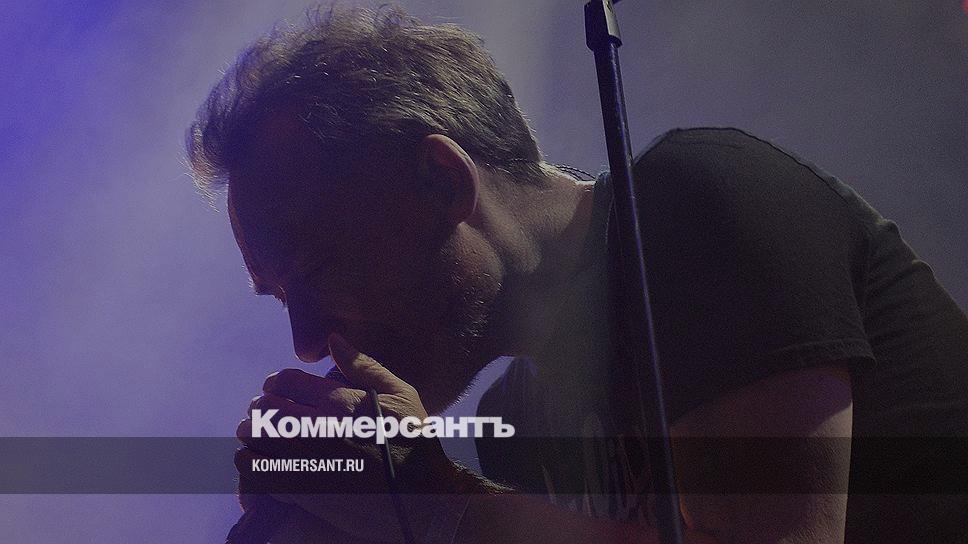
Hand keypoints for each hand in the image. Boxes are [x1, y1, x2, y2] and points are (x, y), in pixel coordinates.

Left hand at [235, 333, 459, 540]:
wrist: (421, 496)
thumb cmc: (414, 442)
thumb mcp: (401, 394)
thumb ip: (364, 366)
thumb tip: (333, 339)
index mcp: (338, 402)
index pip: (285, 381)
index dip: (274, 382)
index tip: (274, 388)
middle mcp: (317, 429)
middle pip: (265, 408)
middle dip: (260, 407)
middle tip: (262, 412)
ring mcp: (306, 462)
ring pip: (256, 439)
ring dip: (252, 435)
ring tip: (256, 437)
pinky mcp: (300, 492)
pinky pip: (257, 473)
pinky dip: (250, 465)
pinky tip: (258, 463)